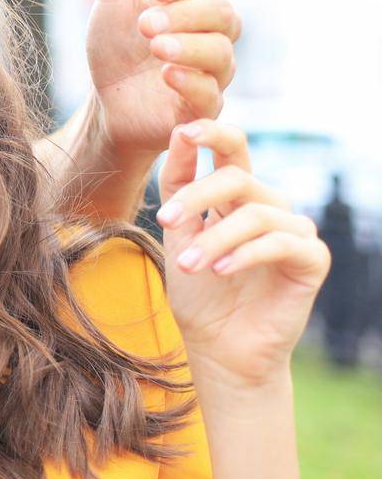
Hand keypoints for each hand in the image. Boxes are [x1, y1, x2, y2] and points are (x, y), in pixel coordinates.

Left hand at [85, 0, 240, 159]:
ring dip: (186, 46)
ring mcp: (212, 73)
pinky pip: (214, 96)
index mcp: (196, 0)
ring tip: (153, 46)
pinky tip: (166, 74)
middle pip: (222, 15)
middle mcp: (213, 34)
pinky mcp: (201, 110)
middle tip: (144, 22)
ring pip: (222, 53)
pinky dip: (192, 82)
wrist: (103, 99)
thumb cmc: (115, 40)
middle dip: (183, 15)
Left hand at [156, 120, 330, 388]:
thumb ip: (179, 188)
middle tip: (166, 220)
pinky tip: (221, 271)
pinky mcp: (312, 259)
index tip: (181, 131)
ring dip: (214, 238)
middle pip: (237, 178)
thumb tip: (177, 132)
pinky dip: (246, 254)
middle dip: (198, 194)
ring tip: (187, 264)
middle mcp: (269, 206)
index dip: (211, 133)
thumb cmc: (198, 292)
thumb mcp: (178, 234)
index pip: (231, 150)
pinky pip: (281, 243)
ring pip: (254, 214)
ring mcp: (294, 231)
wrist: (219, 348)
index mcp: (237, 196)